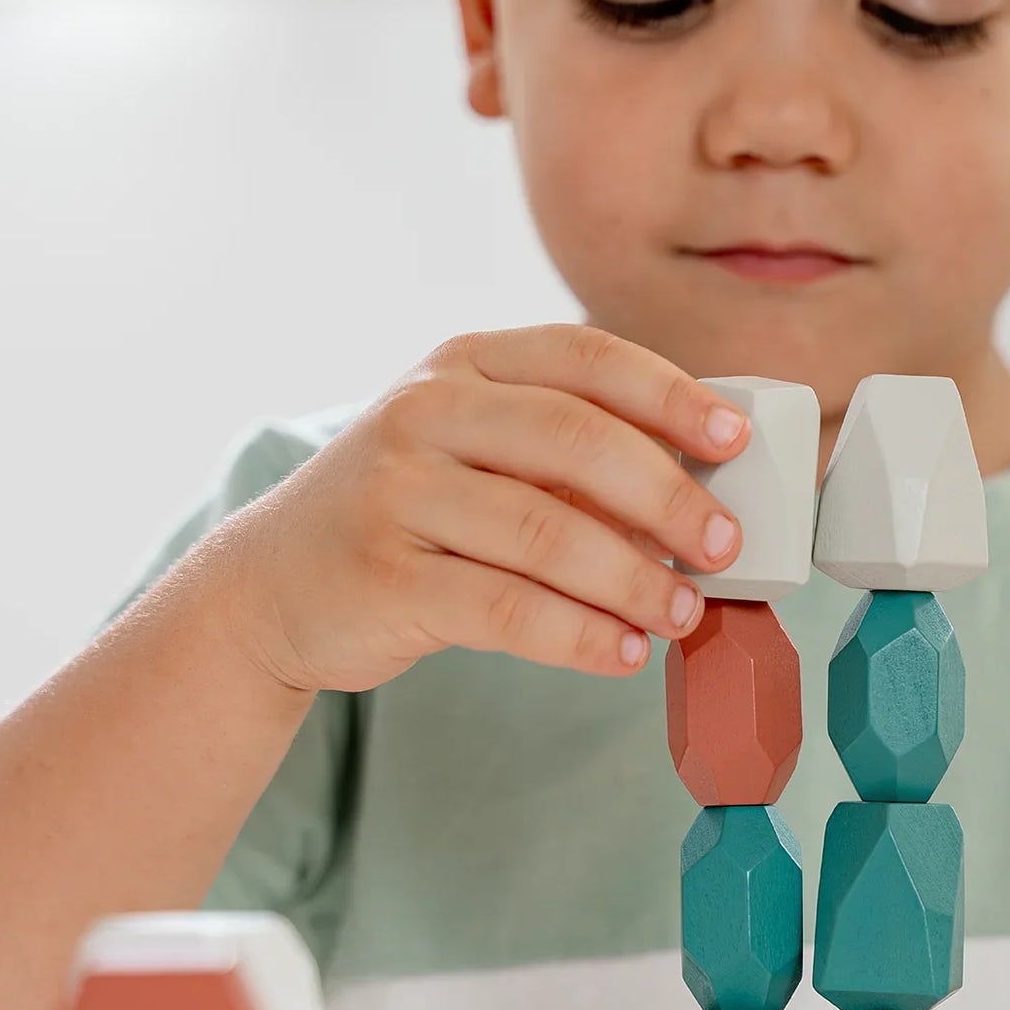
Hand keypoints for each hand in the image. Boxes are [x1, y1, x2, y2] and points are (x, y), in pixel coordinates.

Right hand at [198, 324, 750, 691]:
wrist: (275, 586)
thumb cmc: (410, 519)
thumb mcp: (475, 454)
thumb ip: (567, 457)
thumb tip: (700, 495)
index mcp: (464, 363)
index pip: (586, 357)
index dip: (671, 395)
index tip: (735, 439)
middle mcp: (424, 412)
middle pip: (575, 441)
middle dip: (667, 496)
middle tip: (723, 546)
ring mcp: (396, 492)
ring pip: (545, 531)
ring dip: (632, 579)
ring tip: (683, 613)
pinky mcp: (384, 576)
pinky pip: (505, 608)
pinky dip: (578, 635)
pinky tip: (622, 652)